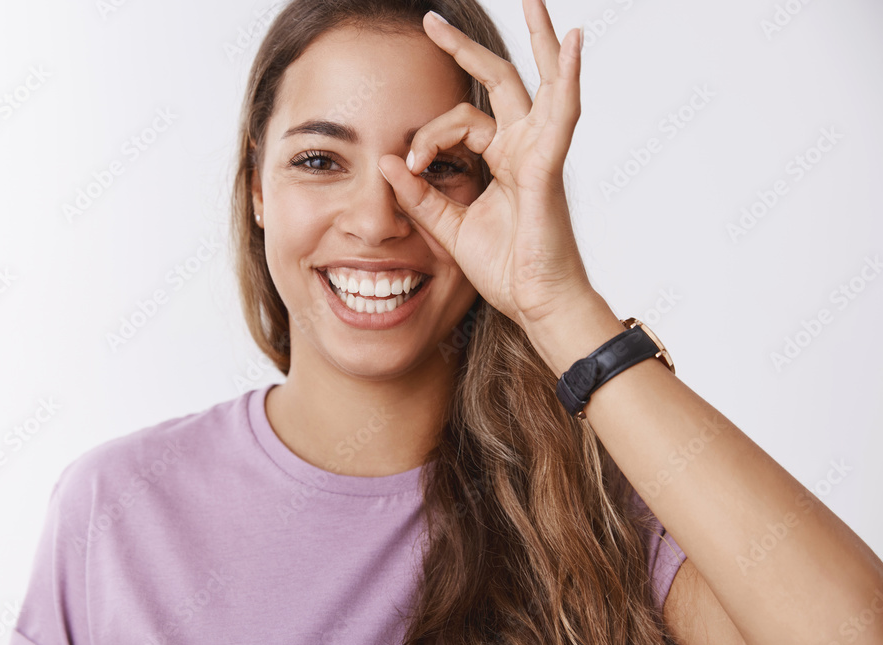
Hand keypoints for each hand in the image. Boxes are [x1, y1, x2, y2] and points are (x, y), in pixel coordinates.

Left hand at [377, 0, 596, 330]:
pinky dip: (568, 77)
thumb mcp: (450, 227)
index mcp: (502, 160)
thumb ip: (420, 196)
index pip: (460, 121)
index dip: (427, 137)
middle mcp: (523, 147)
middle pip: (500, 81)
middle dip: (466, 48)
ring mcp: (540, 152)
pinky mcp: (548, 167)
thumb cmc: (506, 269)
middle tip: (432, 21)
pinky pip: (561, 114)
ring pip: (537, 82)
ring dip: (538, 38)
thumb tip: (385, 162)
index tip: (406, 167)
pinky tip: (571, 43)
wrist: (535, 304)